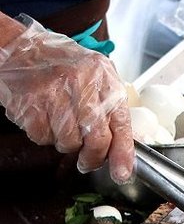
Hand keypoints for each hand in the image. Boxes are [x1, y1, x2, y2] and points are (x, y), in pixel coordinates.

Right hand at [0, 18, 133, 182]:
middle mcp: (82, 85)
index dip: (123, 153)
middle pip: (96, 139)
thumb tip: (121, 146)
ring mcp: (55, 94)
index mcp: (104, 78)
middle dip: (93, 158)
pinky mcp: (30, 105)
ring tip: (59, 122)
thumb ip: (109, 105)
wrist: (20, 49)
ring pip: (68, 142)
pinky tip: (42, 116)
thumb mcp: (95, 74)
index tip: (122, 173)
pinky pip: (42, 137)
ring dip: (65, 143)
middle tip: (87, 162)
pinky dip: (43, 135)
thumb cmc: (61, 64)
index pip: (121, 123)